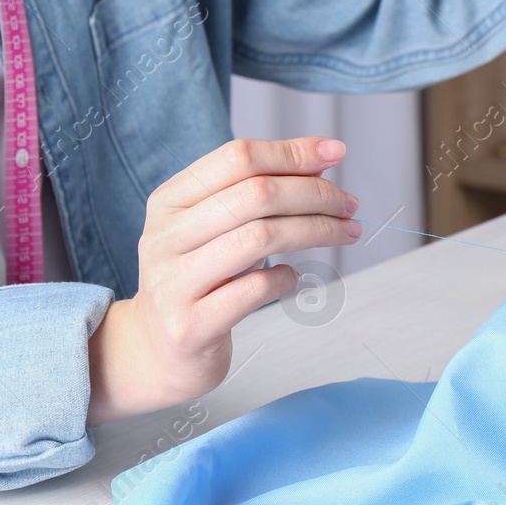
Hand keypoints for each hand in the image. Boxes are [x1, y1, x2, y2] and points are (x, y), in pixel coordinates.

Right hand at [86, 136, 361, 425]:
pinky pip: (255, 289)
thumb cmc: (198, 280)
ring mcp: (174, 282)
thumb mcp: (214, 228)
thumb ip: (256, 192)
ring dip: (316, 230)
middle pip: (256, 194)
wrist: (155, 352)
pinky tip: (292, 278)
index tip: (337, 154)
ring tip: (345, 233)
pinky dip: (287, 278)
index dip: (293, 152)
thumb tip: (320, 160)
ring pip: (260, 237)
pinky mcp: (191, 326)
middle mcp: (165, 236)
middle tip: (349, 205)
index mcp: (169, 201)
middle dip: (315, 194)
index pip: (237, 157)